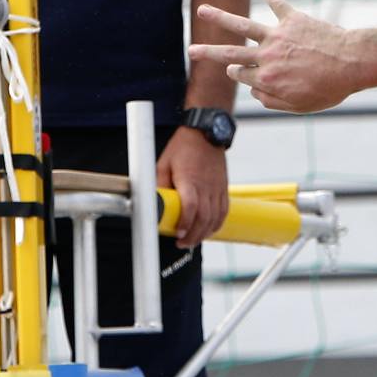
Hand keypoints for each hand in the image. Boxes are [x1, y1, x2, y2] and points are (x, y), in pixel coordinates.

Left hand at [158, 125, 228, 248]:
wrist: (206, 133)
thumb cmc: (183, 147)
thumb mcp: (163, 163)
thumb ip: (159, 184)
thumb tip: (154, 202)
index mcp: (190, 180)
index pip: (191, 207)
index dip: (185, 223)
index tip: (177, 234)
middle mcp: (206, 187)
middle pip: (204, 218)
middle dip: (193, 236)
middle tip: (181, 243)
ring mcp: (217, 189)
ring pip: (215, 218)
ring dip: (204, 233)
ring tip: (192, 240)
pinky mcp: (223, 189)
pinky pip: (223, 212)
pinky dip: (216, 225)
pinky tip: (207, 231)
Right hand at [189, 0, 370, 113]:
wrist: (352, 63)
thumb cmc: (329, 88)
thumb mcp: (299, 106)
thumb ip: (272, 101)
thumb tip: (254, 91)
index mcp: (266, 79)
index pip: (242, 75)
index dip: (241, 75)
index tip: (242, 72)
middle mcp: (266, 56)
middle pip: (231, 52)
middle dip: (209, 52)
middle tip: (191, 49)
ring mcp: (278, 35)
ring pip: (243, 25)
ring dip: (220, 17)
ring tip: (202, 9)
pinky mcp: (292, 19)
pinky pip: (275, 2)